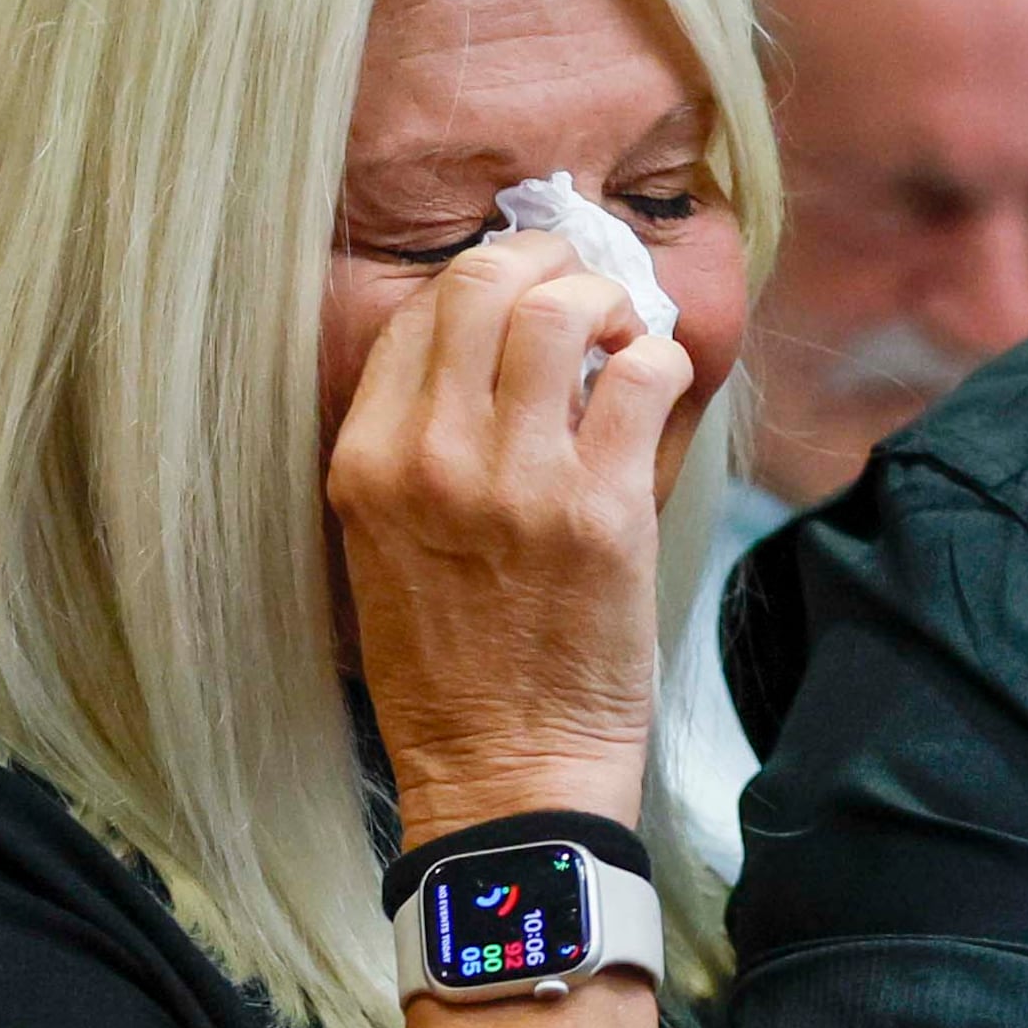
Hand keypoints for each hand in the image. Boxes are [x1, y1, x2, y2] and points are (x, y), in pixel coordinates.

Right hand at [327, 230, 690, 840]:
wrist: (502, 768)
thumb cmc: (453, 663)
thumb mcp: (386, 543)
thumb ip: (423, 442)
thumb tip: (500, 337)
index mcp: (365, 461)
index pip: (417, 313)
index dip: (484, 278)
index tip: (526, 284)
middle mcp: (429, 458)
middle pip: (482, 283)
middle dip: (546, 259)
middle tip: (584, 282)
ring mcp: (516, 481)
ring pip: (563, 310)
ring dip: (609, 303)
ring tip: (624, 337)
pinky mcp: (601, 510)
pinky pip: (643, 375)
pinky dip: (662, 359)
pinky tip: (656, 387)